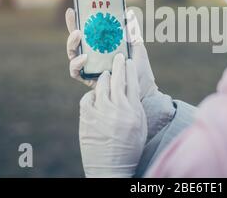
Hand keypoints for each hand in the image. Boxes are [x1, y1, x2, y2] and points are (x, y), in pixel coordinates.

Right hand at [65, 8, 159, 98]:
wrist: (142, 89)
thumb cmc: (138, 68)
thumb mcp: (136, 46)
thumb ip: (132, 30)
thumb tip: (129, 12)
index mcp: (101, 45)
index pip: (86, 31)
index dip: (77, 20)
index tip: (73, 9)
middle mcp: (92, 55)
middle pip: (76, 41)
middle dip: (71, 30)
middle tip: (76, 25)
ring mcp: (89, 67)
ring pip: (72, 54)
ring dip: (72, 44)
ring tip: (78, 36)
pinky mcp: (87, 80)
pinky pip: (75, 72)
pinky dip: (76, 63)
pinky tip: (84, 57)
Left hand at [79, 53, 146, 177]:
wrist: (111, 169)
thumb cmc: (129, 149)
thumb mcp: (139, 127)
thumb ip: (134, 107)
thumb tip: (129, 90)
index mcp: (133, 112)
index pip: (132, 83)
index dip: (130, 70)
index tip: (129, 61)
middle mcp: (118, 110)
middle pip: (118, 80)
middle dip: (118, 66)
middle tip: (118, 57)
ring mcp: (102, 113)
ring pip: (102, 87)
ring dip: (104, 78)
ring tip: (106, 74)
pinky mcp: (87, 118)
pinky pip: (88, 99)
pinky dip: (91, 96)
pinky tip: (95, 96)